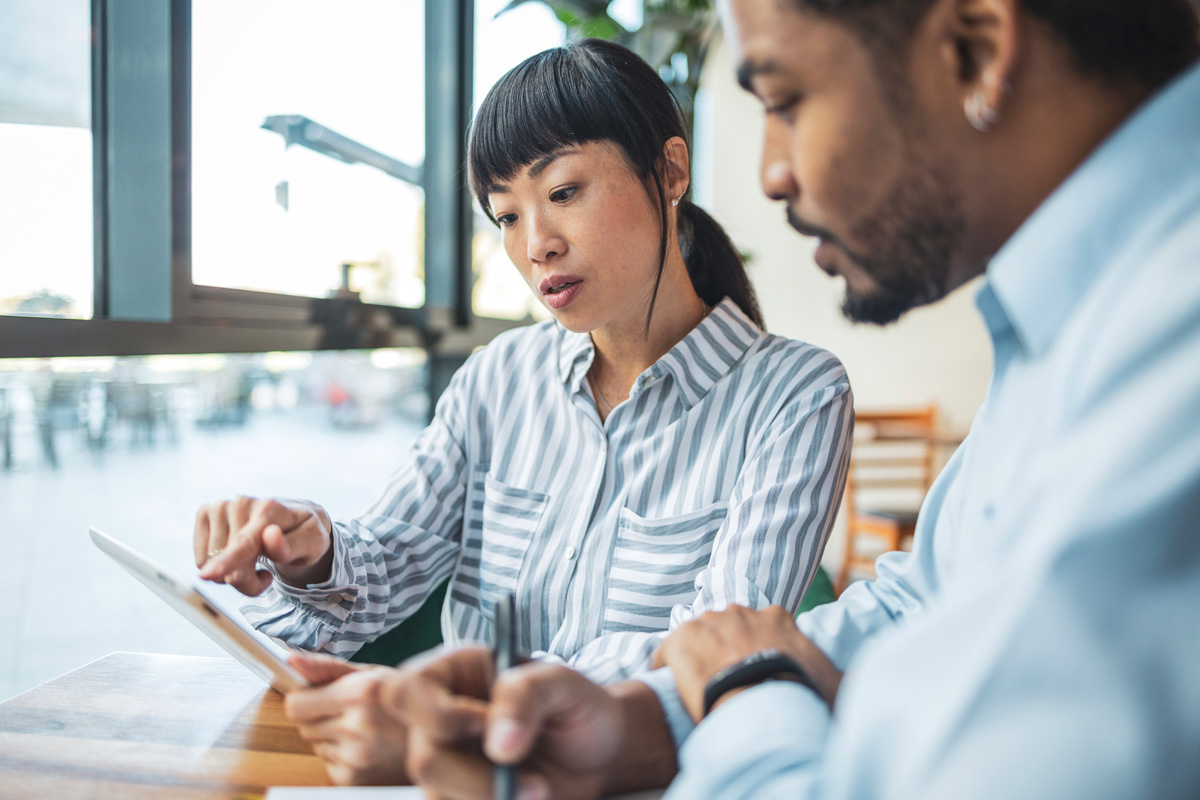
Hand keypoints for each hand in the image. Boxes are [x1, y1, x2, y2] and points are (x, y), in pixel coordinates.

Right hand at [194, 495, 333, 594]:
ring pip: (210, 564)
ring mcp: (221, 506)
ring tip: (252, 561)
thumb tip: (270, 536)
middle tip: (266, 574)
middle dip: (246, 580)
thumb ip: (291, 546)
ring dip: (231, 573)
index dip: (228, 560)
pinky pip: (200, 558)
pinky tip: (235, 554)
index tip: (207, 574)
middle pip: (229, 564)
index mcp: (271, 509)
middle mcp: (242, 503)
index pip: (246, 542)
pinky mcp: (205, 513)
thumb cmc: (305, 535)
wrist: (293, 519)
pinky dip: (216, 565)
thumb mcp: (312, 544)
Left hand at [285, 652, 411, 785]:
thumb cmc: (405, 702)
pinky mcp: (355, 779)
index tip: (314, 696)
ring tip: (363, 730)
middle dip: (320, 717)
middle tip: (349, 711)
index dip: (303, 699)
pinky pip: (329, 765)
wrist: (440, 737)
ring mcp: (357, 757)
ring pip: (317, 746)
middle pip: (304, 727)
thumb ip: (328, 668)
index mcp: (361, 693)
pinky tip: (366, 747)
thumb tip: (291, 659)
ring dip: (332, 738)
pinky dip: (342, 757)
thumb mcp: (374, 674)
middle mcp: (358, 726)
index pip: (297, 705)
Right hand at [390, 646, 672, 799]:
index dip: (441, 716)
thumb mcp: (564, 683)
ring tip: (538, 790)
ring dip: (491, 799)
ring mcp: (445, 764)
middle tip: (534, 783)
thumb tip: (498, 744)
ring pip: (438, 796)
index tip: (489, 726)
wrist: (598, 754)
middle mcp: (438, 720)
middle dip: (479, 779)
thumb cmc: (577, 706)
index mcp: (452, 674)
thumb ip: (527, 693)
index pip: (407, 691)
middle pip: (423, 758)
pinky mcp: (457, 797)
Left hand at [652, 604, 842, 721]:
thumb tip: (858, 679)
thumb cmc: (802, 694)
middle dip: (725, 652)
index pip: (761, 628)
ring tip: (701, 689)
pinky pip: (667, 653)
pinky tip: (673, 690)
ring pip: (697, 639)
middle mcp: (741, 612)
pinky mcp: (681, 639)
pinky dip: (666, 668)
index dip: (755, 651)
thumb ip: (838, 673)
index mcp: (777, 618)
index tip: (754, 671)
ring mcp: (709, 623)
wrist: (765, 702)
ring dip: (698, 660)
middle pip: (726, 630)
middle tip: (727, 683)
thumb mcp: (831, 680)